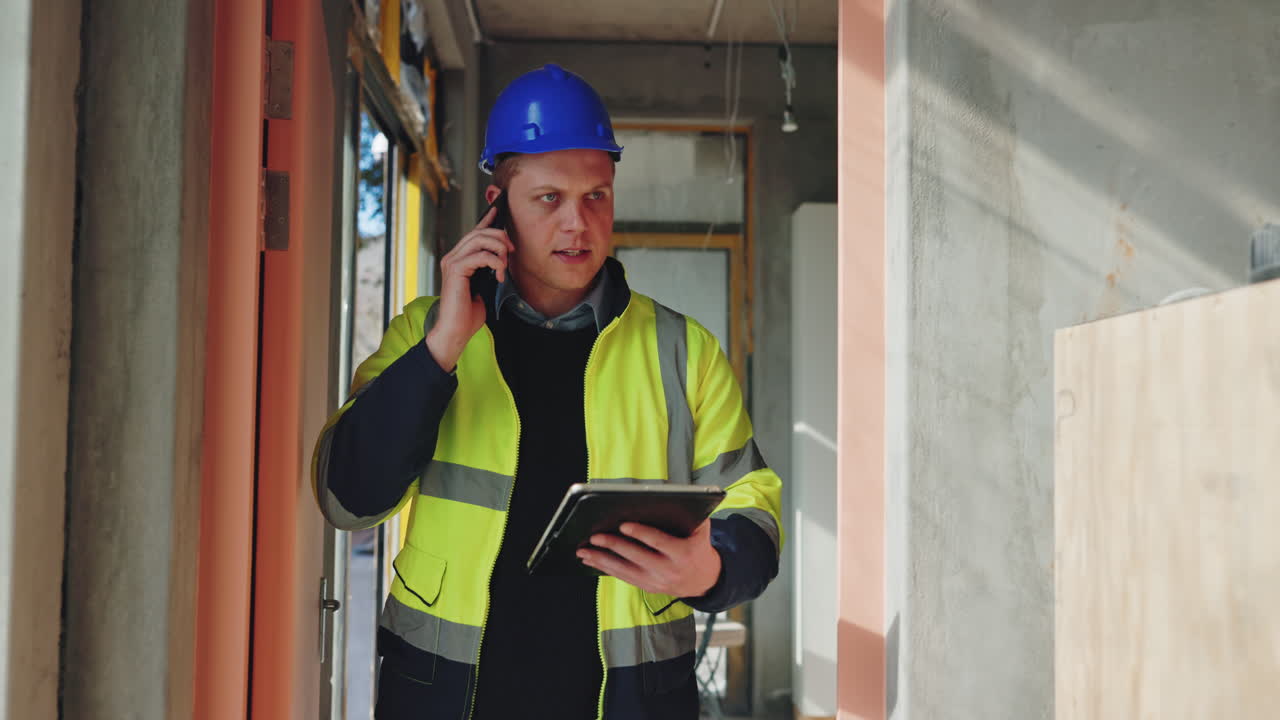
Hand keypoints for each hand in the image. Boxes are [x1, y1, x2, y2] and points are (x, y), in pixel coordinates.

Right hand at [425, 205, 514, 371]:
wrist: (456, 331)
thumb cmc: (468, 314)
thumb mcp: (483, 287)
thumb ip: (487, 270)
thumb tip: (501, 257)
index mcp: (458, 260)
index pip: (473, 233)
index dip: (486, 221)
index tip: (499, 211)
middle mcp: (452, 257)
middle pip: (478, 232)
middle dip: (500, 237)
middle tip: (512, 250)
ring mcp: (452, 262)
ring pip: (479, 239)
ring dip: (498, 248)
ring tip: (505, 264)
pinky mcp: (455, 270)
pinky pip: (480, 255)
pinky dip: (494, 262)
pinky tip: (499, 275)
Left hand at [577, 520, 721, 598]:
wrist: (704, 581)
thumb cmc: (698, 548)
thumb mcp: (702, 531)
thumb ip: (692, 515)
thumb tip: (674, 496)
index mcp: (682, 554)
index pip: (658, 542)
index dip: (640, 533)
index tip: (623, 525)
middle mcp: (668, 570)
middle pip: (636, 556)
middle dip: (614, 546)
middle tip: (595, 536)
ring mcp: (656, 581)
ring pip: (625, 570)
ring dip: (602, 560)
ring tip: (583, 551)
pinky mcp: (647, 587)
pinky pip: (623, 577)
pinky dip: (605, 569)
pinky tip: (591, 561)